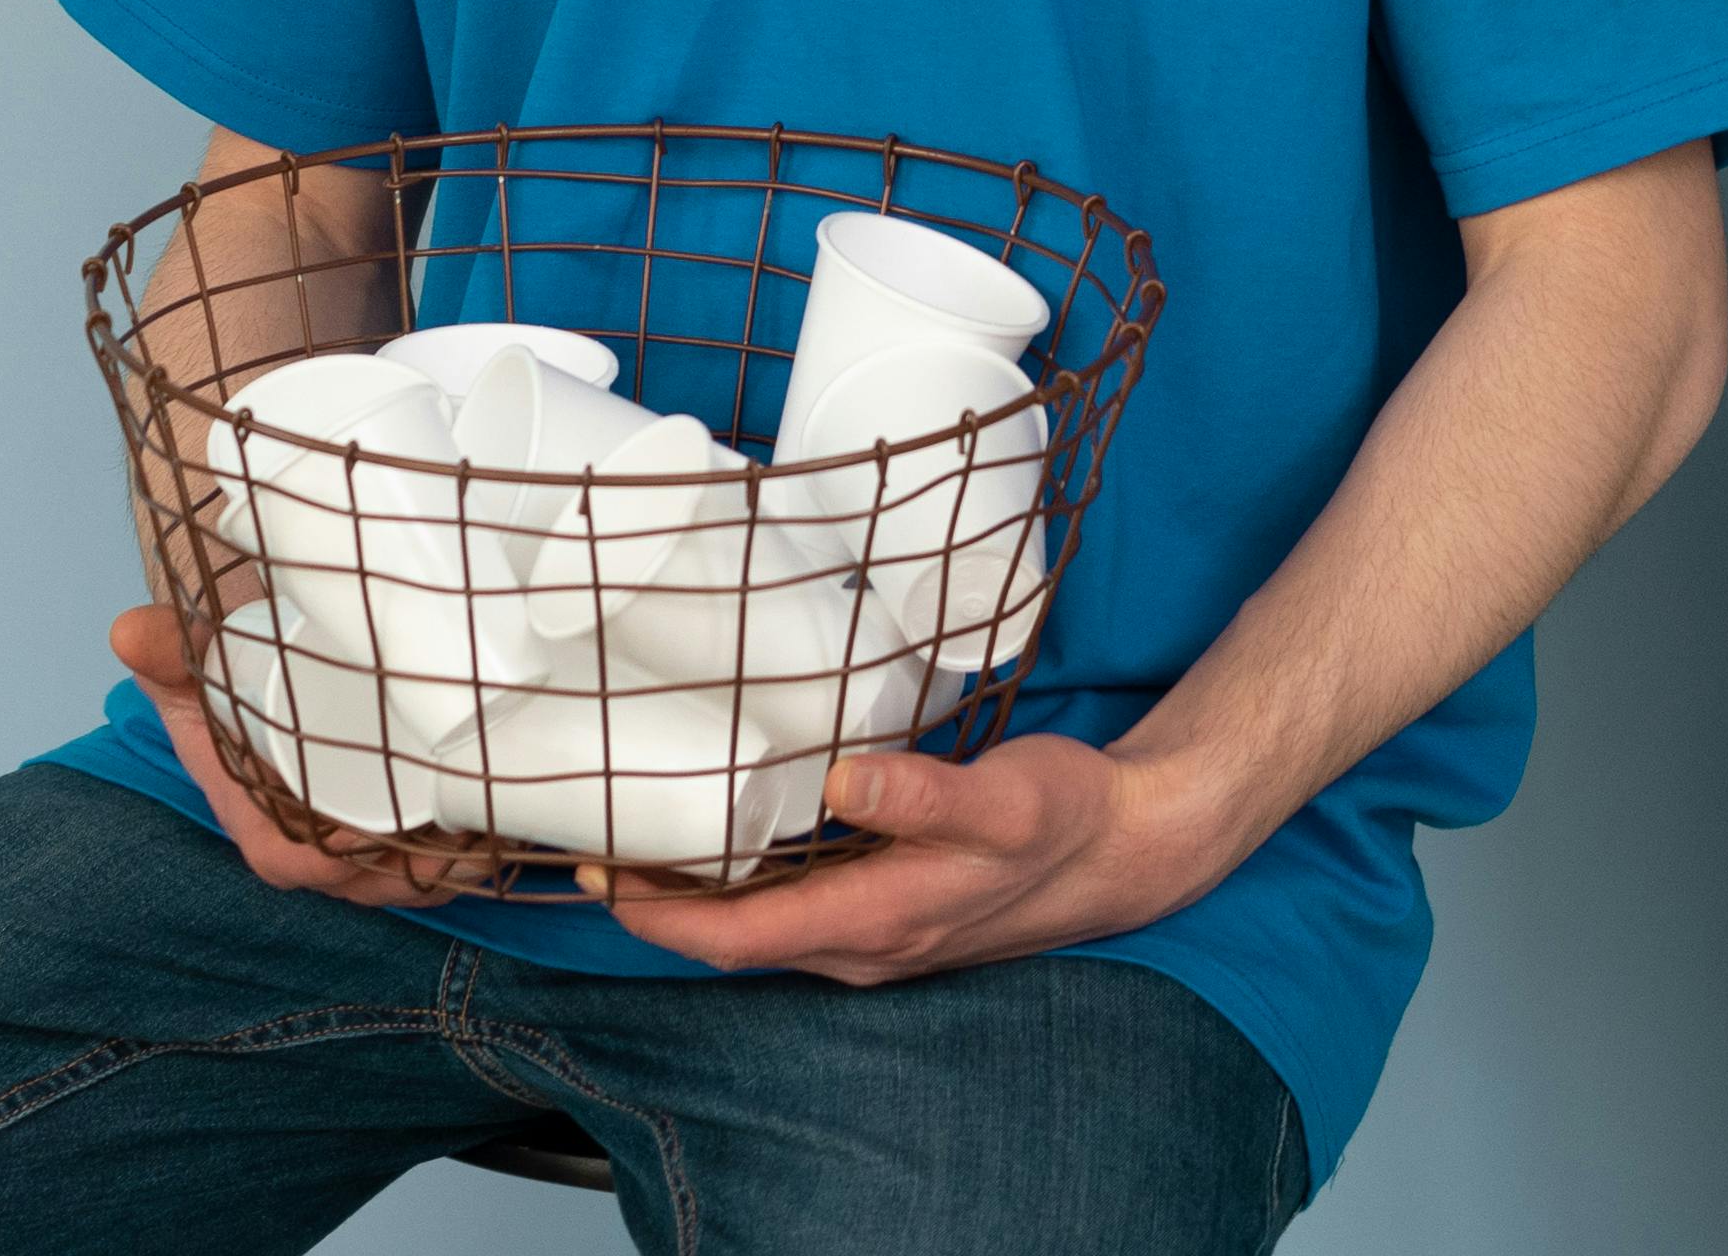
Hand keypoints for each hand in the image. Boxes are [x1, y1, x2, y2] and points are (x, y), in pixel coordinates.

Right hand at [107, 604, 484, 907]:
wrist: (256, 667)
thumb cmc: (225, 676)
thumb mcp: (193, 661)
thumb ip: (167, 646)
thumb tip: (128, 632)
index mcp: (258, 823)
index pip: (299, 863)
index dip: (339, 863)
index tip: (381, 839)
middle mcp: (305, 846)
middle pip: (366, 881)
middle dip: (417, 873)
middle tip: (466, 837)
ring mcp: (349, 846)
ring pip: (404, 880)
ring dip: (450, 870)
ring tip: (491, 837)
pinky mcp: (385, 836)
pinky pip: (427, 866)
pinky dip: (463, 857)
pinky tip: (498, 836)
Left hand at [590, 733, 1231, 987]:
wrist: (1128, 849)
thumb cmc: (1065, 818)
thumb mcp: (1001, 796)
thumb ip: (922, 794)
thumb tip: (840, 781)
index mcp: (879, 923)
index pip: (739, 940)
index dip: (660, 916)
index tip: (600, 874)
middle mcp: (868, 946)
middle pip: (737, 943)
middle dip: (662, 905)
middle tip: (600, 841)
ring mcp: (880, 938)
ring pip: (766, 930)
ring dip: (702, 897)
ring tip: (647, 833)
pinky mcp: (894, 914)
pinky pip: (799, 913)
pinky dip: (751, 886)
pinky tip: (736, 836)